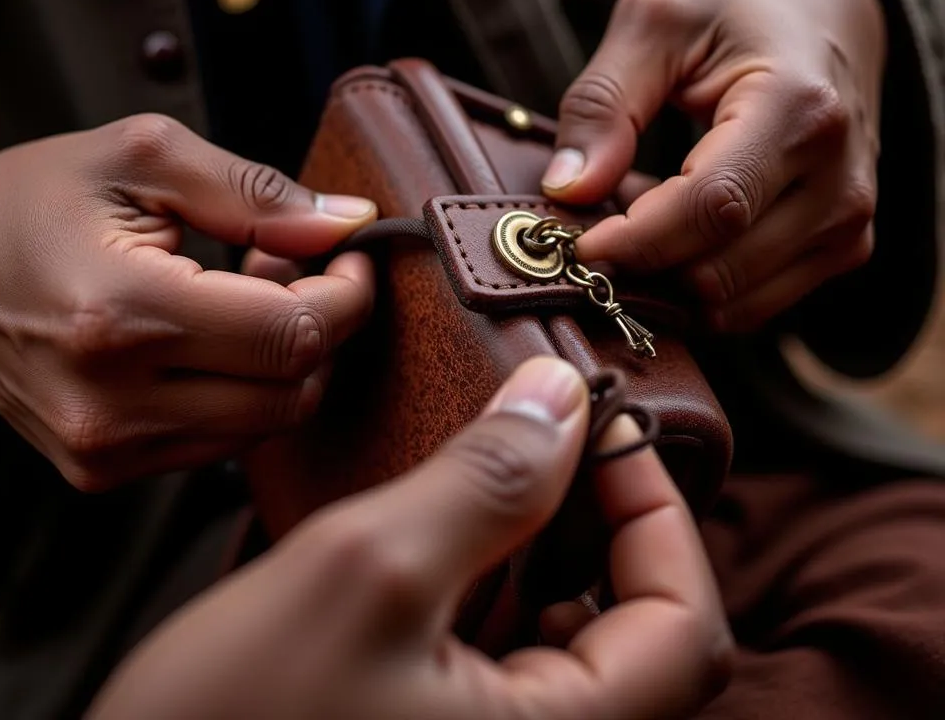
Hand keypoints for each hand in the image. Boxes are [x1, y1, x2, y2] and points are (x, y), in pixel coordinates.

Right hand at [0, 114, 377, 490]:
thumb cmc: (38, 196)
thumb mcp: (145, 155)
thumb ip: (257, 191)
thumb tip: (348, 221)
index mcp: (121, 313)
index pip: (292, 335)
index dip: (346, 294)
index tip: (346, 254)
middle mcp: (111, 402)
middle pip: (292, 390)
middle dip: (322, 324)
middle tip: (292, 262)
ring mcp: (104, 448)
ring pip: (267, 424)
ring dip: (285, 359)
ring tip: (248, 293)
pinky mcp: (102, 468)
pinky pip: (222, 442)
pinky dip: (246, 390)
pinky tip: (218, 337)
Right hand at [87, 357, 731, 719]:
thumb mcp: (366, 572)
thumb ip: (482, 483)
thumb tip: (560, 398)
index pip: (681, 625)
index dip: (660, 513)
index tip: (606, 429)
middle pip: (635, 627)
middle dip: (603, 519)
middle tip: (552, 436)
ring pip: (569, 634)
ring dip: (547, 541)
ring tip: (500, 468)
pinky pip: (504, 649)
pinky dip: (495, 576)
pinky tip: (448, 530)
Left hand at [544, 0, 884, 330]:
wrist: (830, 14)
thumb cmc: (735, 10)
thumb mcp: (654, 21)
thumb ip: (603, 102)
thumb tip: (566, 190)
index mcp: (799, 108)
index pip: (712, 207)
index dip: (634, 239)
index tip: (574, 241)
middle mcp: (839, 178)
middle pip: (719, 269)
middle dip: (641, 260)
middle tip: (599, 214)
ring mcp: (847, 224)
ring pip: (732, 303)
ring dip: (667, 276)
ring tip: (642, 209)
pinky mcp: (841, 250)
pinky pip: (752, 306)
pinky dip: (698, 284)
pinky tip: (678, 230)